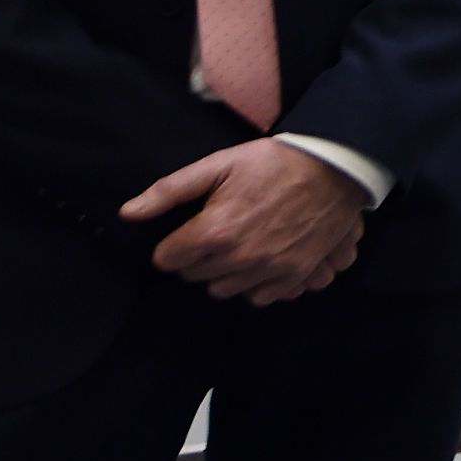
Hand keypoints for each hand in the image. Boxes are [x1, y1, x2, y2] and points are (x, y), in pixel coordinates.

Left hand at [122, 140, 365, 304]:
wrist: (332, 169)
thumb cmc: (272, 163)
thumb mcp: (217, 165)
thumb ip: (168, 191)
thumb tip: (128, 213)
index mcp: (214, 231)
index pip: (167, 259)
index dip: (173, 243)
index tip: (188, 229)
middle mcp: (239, 257)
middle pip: (194, 276)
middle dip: (197, 256)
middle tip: (214, 232)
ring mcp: (268, 268)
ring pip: (223, 289)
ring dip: (224, 271)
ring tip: (237, 245)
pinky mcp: (294, 273)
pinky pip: (260, 297)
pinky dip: (254, 283)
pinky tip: (259, 260)